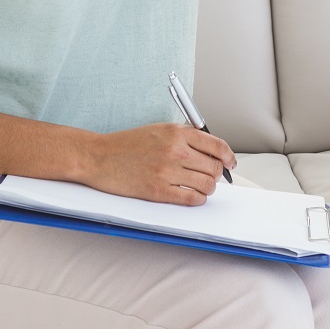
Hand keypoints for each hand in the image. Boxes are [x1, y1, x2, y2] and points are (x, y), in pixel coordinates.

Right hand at [82, 124, 235, 205]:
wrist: (99, 157)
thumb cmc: (126, 144)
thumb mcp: (159, 129)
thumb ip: (185, 137)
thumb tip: (210, 150)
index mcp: (177, 132)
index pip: (217, 146)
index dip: (229, 157)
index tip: (230, 163)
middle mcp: (175, 151)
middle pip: (214, 168)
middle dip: (216, 174)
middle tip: (210, 176)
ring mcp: (167, 172)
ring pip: (206, 185)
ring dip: (207, 188)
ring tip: (199, 186)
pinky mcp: (158, 191)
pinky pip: (191, 199)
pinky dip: (197, 199)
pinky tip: (191, 195)